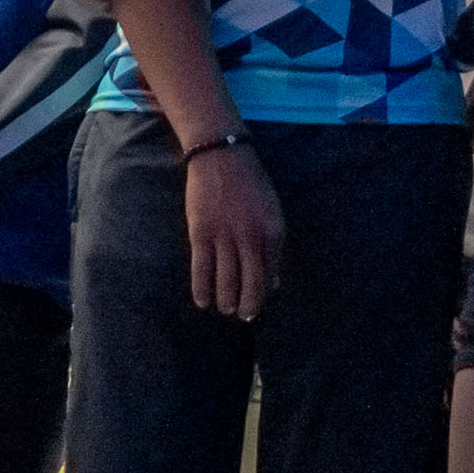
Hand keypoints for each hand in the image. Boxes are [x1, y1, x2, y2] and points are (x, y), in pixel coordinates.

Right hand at [183, 138, 282, 321]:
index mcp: (272, 230)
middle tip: (244, 316)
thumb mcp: (272, 211)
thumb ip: (273, 246)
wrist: (220, 155)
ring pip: (226, 280)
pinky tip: (203, 301)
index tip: (256, 304)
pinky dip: (202, 289)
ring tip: (225, 309)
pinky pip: (202, 269)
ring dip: (226, 300)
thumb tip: (273, 281)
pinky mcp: (200, 233)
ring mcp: (224, 235)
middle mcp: (250, 236)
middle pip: (250, 282)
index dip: (263, 293)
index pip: (269, 273)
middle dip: (247, 305)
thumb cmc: (249, 183)